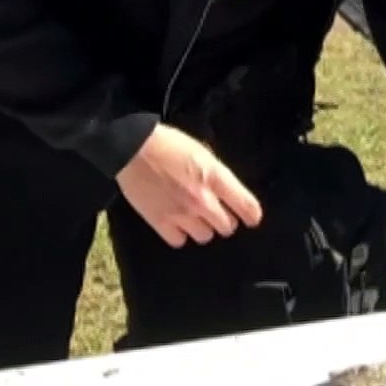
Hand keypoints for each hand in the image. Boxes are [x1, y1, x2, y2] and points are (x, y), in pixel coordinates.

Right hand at [115, 123, 264, 247]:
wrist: (133, 149)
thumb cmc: (169, 144)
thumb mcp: (202, 152)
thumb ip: (217, 175)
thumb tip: (226, 192)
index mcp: (215, 177)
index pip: (247, 206)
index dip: (251, 214)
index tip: (251, 218)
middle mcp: (202, 200)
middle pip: (227, 226)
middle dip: (224, 220)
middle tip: (215, 212)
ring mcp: (181, 214)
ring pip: (205, 236)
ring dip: (203, 227)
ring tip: (194, 216)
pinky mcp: (160, 222)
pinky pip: (179, 240)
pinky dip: (180, 234)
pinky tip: (177, 222)